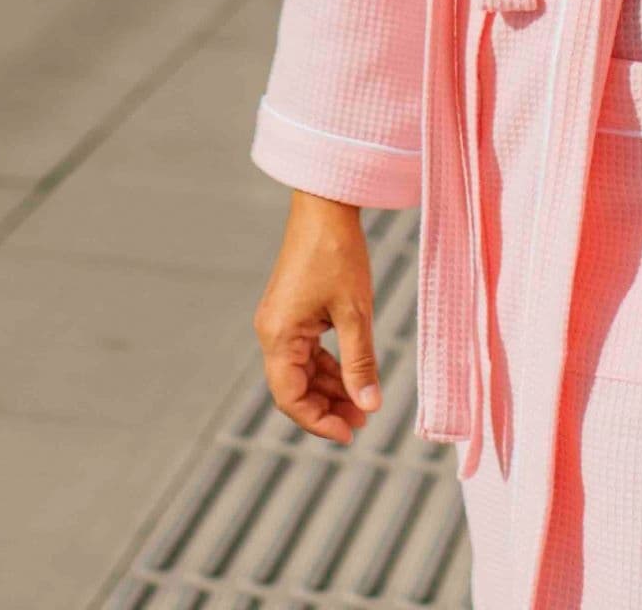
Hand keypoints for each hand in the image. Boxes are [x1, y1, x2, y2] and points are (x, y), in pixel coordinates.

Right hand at [252, 191, 381, 442]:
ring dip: (330, 389)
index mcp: (279, 335)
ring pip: (302, 372)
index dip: (318, 421)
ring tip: (363, 403)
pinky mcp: (293, 312)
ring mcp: (281, 322)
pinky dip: (329, 368)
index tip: (350, 433)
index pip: (290, 397)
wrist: (325, 207)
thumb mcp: (355, 313)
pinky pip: (307, 352)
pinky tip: (354, 376)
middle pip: (294, 388)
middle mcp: (272, 331)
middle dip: (327, 408)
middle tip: (363, 422)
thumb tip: (369, 405)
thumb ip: (360, 362)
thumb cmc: (338, 254)